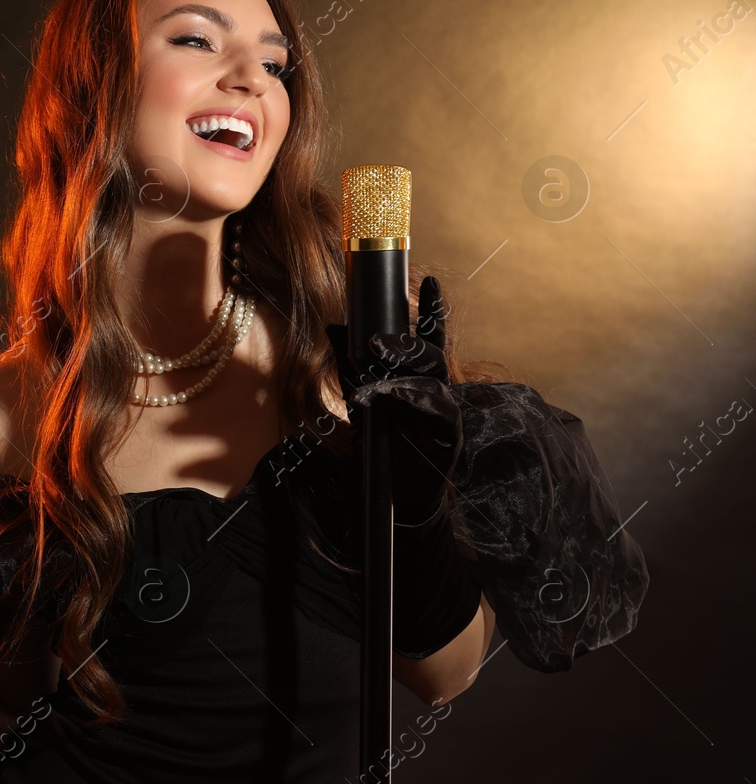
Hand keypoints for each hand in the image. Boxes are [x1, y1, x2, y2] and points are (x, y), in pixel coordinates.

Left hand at [323, 275, 462, 524]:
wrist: (391, 503)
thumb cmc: (378, 452)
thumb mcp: (358, 403)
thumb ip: (351, 368)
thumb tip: (335, 326)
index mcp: (418, 381)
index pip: (427, 339)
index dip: (430, 310)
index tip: (427, 281)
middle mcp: (436, 392)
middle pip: (429, 354)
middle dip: (404, 341)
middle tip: (373, 340)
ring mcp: (446, 412)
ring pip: (433, 377)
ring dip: (401, 368)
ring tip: (372, 363)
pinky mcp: (449, 436)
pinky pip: (437, 407)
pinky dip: (408, 397)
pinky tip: (386, 394)